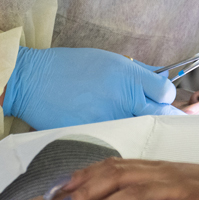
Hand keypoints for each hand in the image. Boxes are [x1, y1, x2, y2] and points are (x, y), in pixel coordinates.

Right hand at [3, 48, 182, 129]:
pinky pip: (117, 139)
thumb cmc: (70, 66)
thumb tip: (160, 81)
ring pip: (140, 130)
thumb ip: (136, 72)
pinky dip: (120, 138)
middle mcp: (121, 97)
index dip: (166, 96)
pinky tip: (116, 133)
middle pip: (159, 114)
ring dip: (141, 128)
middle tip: (162, 120)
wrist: (33, 80)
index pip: (165, 92)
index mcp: (126, 75)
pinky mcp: (93, 135)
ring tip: (136, 125)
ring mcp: (108, 119)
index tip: (161, 99)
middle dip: (163, 116)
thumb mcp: (108, 59)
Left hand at [47, 160, 198, 199]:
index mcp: (159, 168)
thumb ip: (153, 196)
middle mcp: (165, 172)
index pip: (110, 167)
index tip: (50, 195)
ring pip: (132, 195)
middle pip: (113, 177)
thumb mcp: (181, 193)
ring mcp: (182, 187)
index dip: (78, 178)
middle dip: (78, 195)